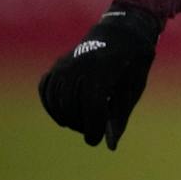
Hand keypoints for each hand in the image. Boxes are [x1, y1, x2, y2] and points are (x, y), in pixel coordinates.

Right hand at [38, 7, 162, 149]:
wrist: (122, 33)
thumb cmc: (133, 64)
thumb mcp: (133, 89)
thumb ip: (120, 117)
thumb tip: (109, 146)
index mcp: (102, 70)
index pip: (91, 106)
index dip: (92, 127)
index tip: (94, 141)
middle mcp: (79, 65)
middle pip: (73, 106)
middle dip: (81, 125)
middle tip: (92, 131)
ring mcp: (65, 64)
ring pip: (58, 100)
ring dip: (67, 118)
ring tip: (82, 124)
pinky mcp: (57, 65)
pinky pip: (46, 89)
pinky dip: (51, 105)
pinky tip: (63, 115)